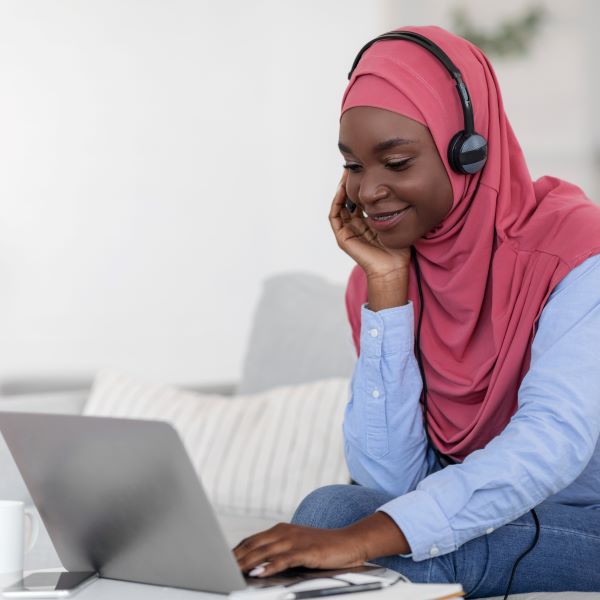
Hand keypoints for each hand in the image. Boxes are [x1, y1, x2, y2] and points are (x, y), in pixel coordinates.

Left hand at [232, 522, 365, 577]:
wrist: (349, 541)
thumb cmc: (321, 547)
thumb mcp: (296, 545)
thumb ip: (278, 551)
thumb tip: (257, 565)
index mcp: (280, 529)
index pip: (251, 540)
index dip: (235, 551)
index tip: (220, 561)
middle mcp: (284, 532)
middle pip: (254, 545)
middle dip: (236, 558)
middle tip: (220, 568)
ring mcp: (295, 541)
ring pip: (265, 552)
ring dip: (247, 563)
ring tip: (233, 572)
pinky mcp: (305, 551)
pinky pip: (284, 559)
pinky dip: (270, 566)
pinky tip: (260, 573)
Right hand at [329, 171, 410, 279]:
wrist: (393, 268)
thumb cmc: (399, 247)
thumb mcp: (397, 220)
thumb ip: (393, 207)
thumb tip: (396, 186)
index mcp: (366, 222)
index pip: (359, 199)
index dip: (359, 185)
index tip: (364, 169)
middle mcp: (355, 226)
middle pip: (347, 200)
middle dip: (349, 183)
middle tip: (353, 167)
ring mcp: (347, 232)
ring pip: (339, 205)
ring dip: (341, 189)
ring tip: (346, 174)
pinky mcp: (343, 238)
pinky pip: (334, 216)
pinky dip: (336, 202)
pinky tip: (342, 190)